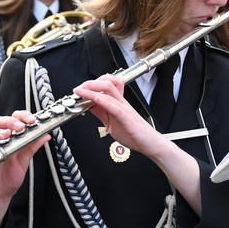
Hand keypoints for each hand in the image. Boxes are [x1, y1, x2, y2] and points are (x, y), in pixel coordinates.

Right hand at [0, 111, 49, 207]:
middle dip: (12, 120)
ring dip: (2, 130)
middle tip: (22, 125)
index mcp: (9, 139)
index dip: (23, 117)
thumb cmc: (8, 179)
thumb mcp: (24, 161)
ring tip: (10, 133)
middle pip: (0, 121)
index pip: (14, 120)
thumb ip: (32, 147)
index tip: (33, 120)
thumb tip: (46, 135)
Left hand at [74, 74, 201, 212]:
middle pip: (107, 83)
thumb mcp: (112, 123)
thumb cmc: (135, 135)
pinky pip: (114, 106)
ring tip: (80, 91)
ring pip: (109, 90)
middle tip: (78, 88)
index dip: (91, 85)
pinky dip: (103, 101)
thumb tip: (89, 107)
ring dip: (92, 89)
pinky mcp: (127, 118)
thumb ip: (102, 114)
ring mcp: (125, 109)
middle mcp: (121, 103)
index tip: (79, 90)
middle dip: (90, 83)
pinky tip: (94, 100)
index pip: (106, 86)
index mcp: (118, 104)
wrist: (151, 145)